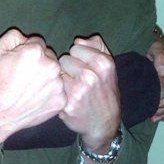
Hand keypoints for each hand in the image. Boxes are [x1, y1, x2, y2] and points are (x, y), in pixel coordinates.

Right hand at [0, 29, 65, 158]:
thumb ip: (12, 36)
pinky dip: (49, 93)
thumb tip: (26, 37)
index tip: (19, 63)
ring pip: (55, 74)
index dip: (27, 51)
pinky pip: (58, 90)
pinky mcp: (61, 100)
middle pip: (49, 57)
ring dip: (46, 78)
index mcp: (35, 51)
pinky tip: (35, 98)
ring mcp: (58, 84)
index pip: (38, 43)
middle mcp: (51, 65)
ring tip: (29, 89)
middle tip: (24, 77)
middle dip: (39, 63)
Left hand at [59, 36, 120, 154]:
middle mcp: (91, 75)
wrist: (104, 123)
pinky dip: (58, 93)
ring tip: (72, 88)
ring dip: (61, 79)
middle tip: (76, 79)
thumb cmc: (105, 91)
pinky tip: (67, 98)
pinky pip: (54, 88)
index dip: (77, 57)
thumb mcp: (109, 66)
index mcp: (103, 63)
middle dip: (68, 68)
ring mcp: (78, 90)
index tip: (83, 67)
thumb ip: (96, 46)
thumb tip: (78, 40)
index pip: (75, 48)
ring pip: (57, 73)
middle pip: (64, 59)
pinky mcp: (67, 104)